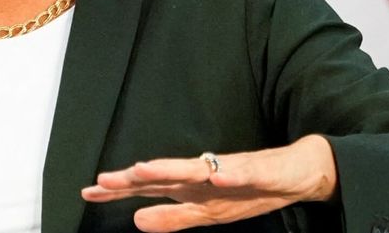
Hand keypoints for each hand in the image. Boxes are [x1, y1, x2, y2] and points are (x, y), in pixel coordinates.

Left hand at [80, 135, 337, 232]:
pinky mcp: (261, 169)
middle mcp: (206, 174)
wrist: (298, 172)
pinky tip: (218, 176)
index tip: (89, 191)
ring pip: (197, 169)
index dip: (121, 190)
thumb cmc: (251, 189)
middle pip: (165, 174)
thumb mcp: (210, 214)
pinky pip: (244, 172)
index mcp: (193, 187)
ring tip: (146, 169)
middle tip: (105, 180)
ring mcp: (232, 169)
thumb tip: (137, 220)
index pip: (150, 186)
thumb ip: (174, 216)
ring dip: (171, 169)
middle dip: (136, 178)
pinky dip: (230, 174)